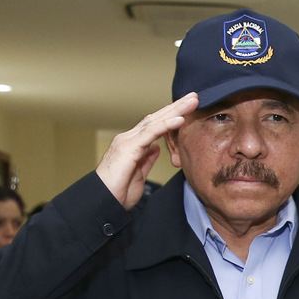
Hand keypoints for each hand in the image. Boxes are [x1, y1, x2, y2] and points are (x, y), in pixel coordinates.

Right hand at [96, 92, 199, 210]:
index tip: (188, 110)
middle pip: (156, 118)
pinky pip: (150, 133)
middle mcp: (129, 138)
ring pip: (155, 121)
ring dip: (175, 110)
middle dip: (176, 107)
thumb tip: (156, 148)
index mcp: (133, 144)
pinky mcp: (128, 148)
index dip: (171, 116)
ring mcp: (127, 141)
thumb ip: (147, 158)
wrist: (103, 201)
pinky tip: (179, 119)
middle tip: (194, 97)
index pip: (155, 125)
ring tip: (191, 102)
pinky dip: (166, 125)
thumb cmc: (118, 191)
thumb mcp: (139, 173)